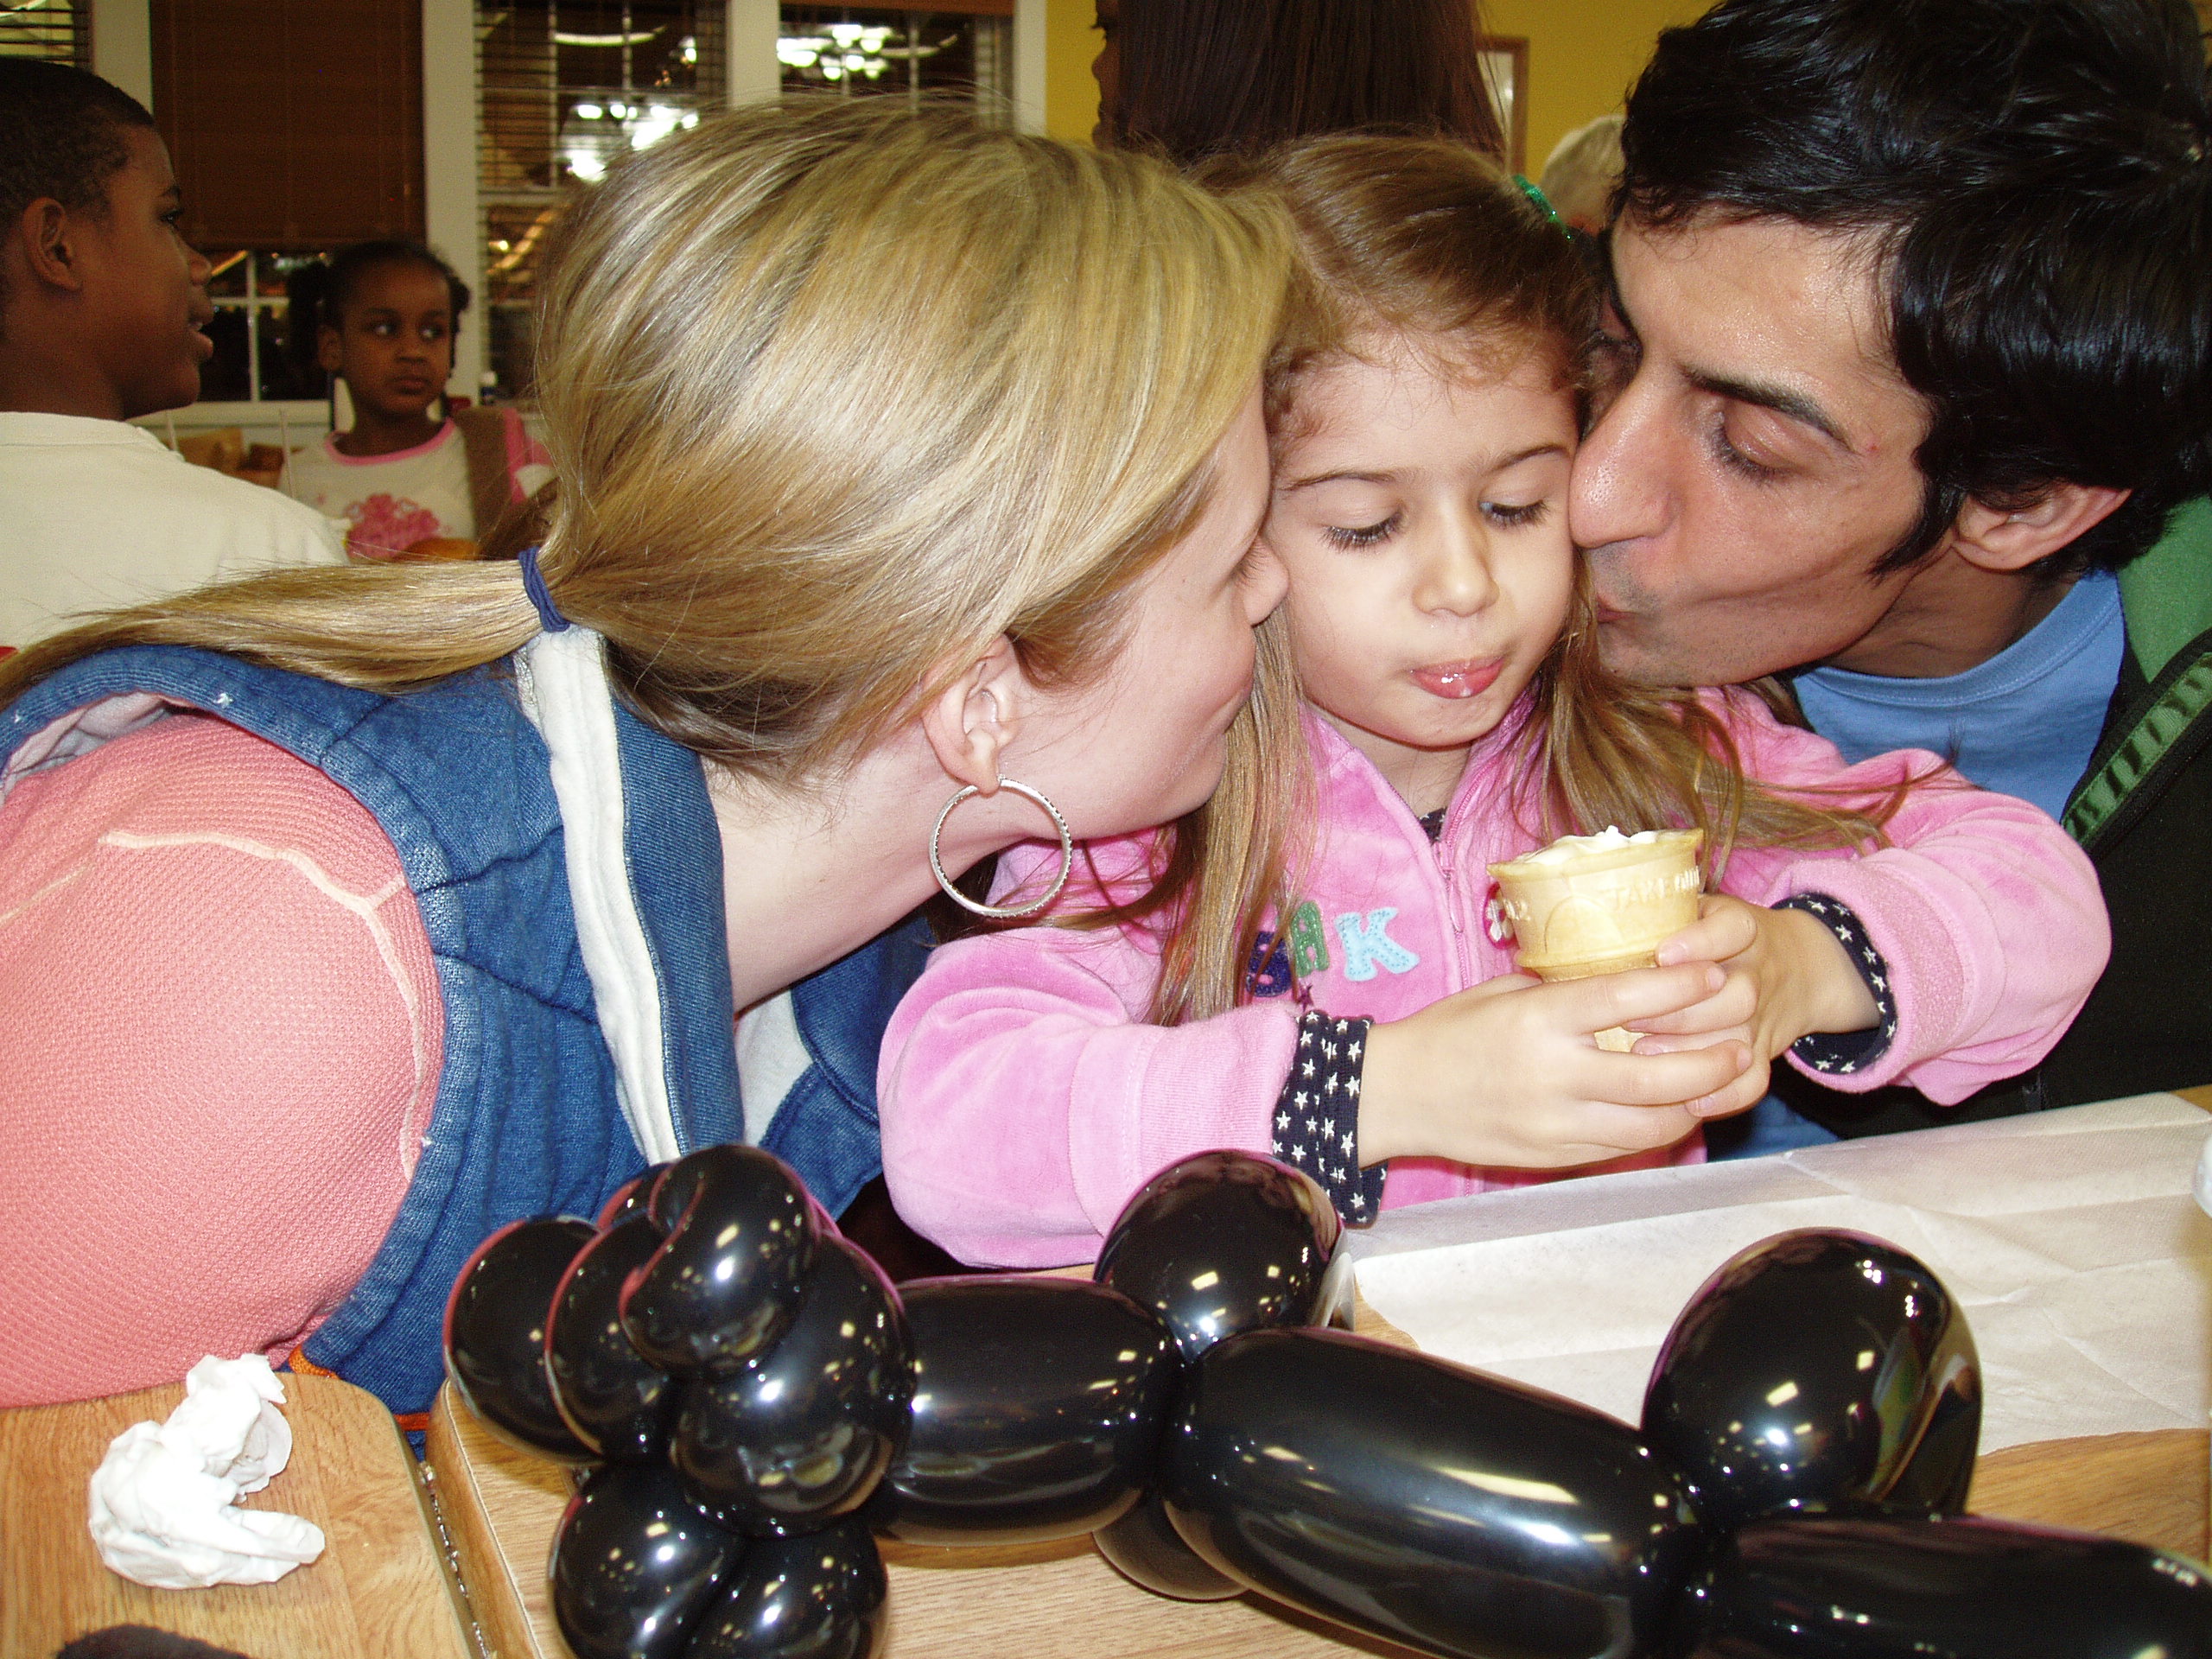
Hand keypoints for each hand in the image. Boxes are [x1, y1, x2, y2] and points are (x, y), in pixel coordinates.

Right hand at [1358, 964, 1752, 1170]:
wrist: (1396, 1095)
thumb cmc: (1445, 1033)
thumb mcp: (1499, 993)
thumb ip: (1560, 991)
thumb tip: (1620, 978)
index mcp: (1537, 1020)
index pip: (1625, 999)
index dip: (1680, 986)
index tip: (1713, 972)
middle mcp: (1552, 1074)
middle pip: (1657, 1072)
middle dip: (1710, 1059)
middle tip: (1741, 1042)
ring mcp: (1555, 1122)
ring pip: (1651, 1121)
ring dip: (1696, 1102)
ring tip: (1721, 1081)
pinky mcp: (1554, 1154)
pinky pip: (1624, 1147)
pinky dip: (1660, 1129)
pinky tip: (1678, 1110)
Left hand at [1635, 895, 1879, 1117]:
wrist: (1800, 965)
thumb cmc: (1717, 935)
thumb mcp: (1701, 910)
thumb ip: (1658, 912)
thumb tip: (1588, 922)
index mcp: (1742, 927)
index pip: (1733, 928)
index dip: (1700, 942)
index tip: (1662, 954)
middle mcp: (1758, 970)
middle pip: (1736, 992)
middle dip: (1681, 1011)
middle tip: (1629, 1020)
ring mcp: (1764, 1015)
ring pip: (1739, 1035)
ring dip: (1692, 1050)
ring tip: (1642, 1055)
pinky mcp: (1765, 1051)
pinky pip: (1756, 1080)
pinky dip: (1727, 1095)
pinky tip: (1690, 1102)